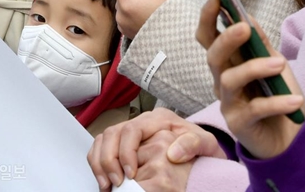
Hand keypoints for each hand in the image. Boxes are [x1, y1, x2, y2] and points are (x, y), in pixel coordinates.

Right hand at [87, 107, 225, 189]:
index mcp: (159, 118)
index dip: (126, 152)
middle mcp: (141, 122)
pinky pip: (101, 148)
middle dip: (109, 160)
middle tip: (115, 183)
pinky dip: (98, 165)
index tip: (130, 174)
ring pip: (103, 140)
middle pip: (112, 134)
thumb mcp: (206, 143)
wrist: (199, 151)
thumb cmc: (200, 146)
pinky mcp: (123, 143)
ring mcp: (130, 131)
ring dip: (100, 163)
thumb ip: (193, 144)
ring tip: (107, 185)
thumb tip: (172, 154)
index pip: (132, 129)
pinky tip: (106, 181)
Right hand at [196, 0, 304, 159]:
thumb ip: (261, 44)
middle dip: (226, 39)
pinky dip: (277, 103)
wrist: (289, 136)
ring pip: (231, 80)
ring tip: (280, 64)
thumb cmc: (277, 95)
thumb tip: (248, 18)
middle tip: (244, 27)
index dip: (208, 17)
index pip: (209, 37)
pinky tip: (295, 101)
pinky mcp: (239, 125)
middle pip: (213, 56)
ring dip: (256, 68)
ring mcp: (228, 103)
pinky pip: (256, 109)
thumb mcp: (273, 64)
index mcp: (228, 62)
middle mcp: (222, 81)